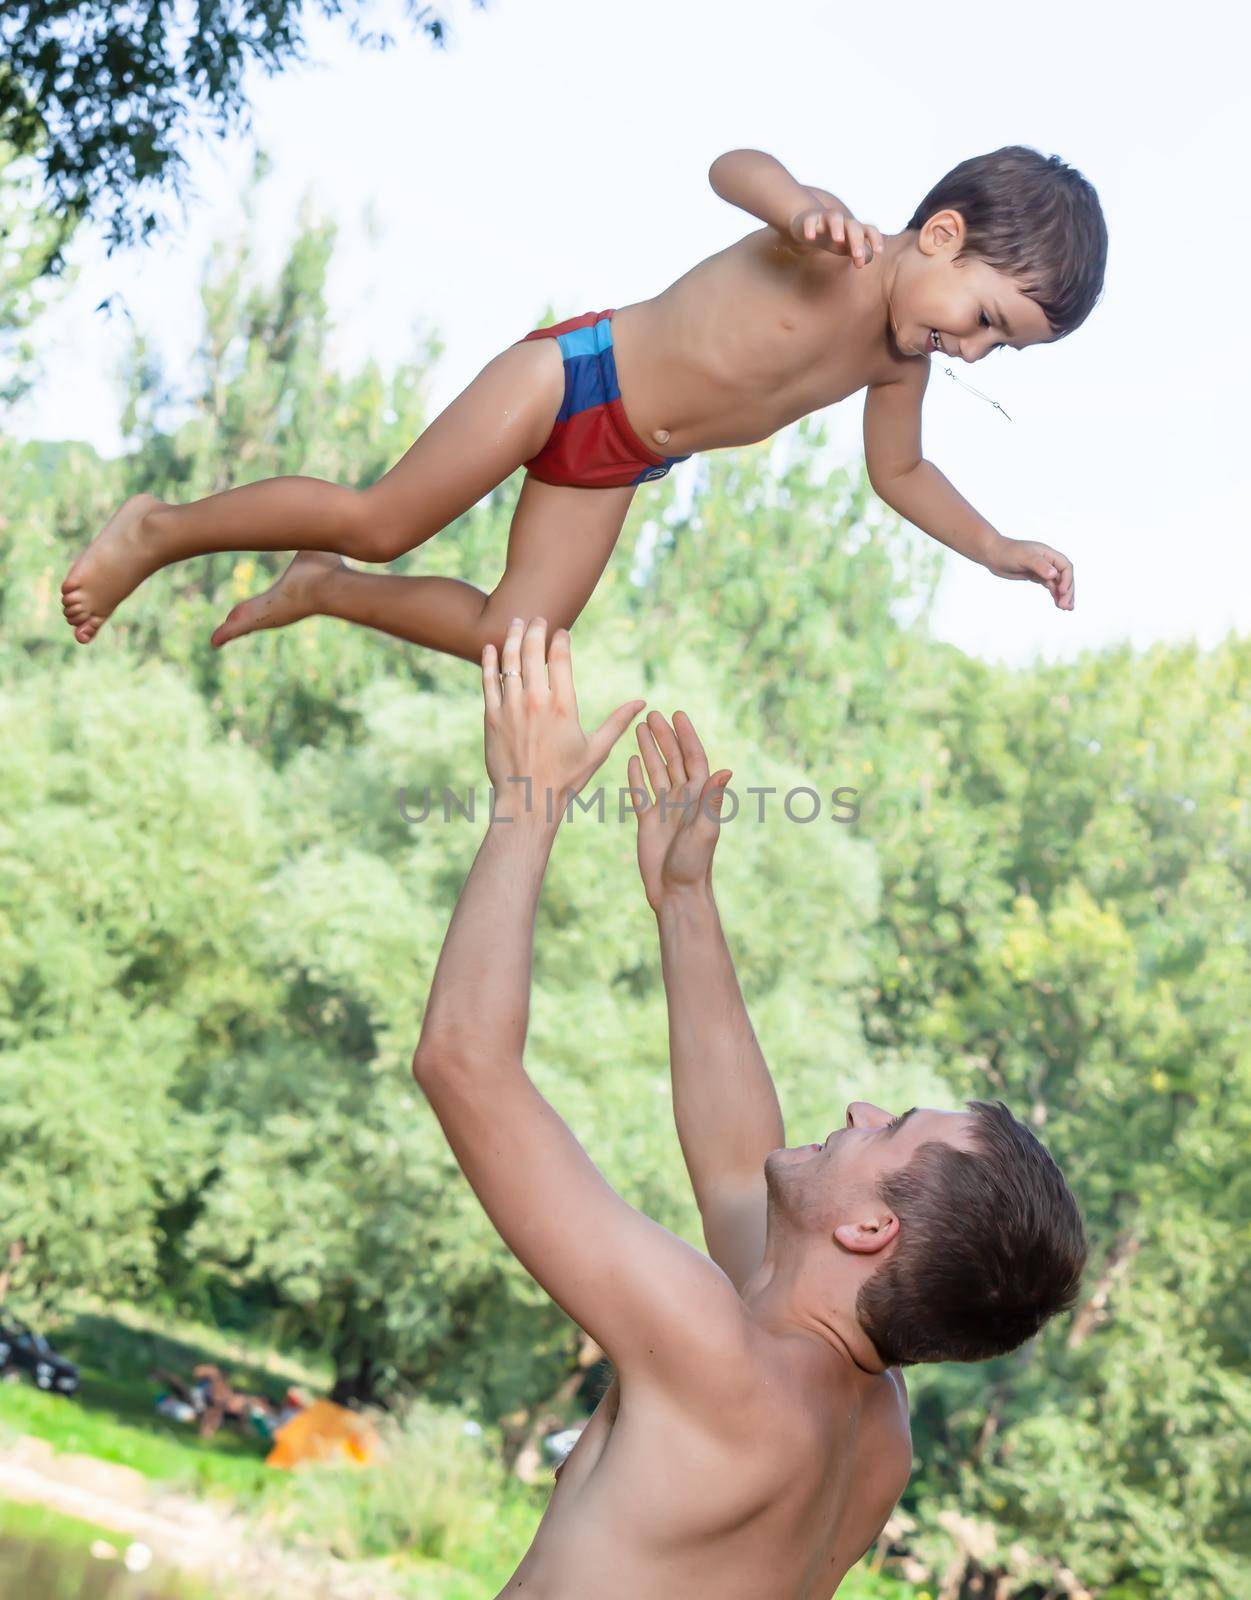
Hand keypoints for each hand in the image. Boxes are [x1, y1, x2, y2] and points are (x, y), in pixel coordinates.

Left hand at [482, 618, 644, 826]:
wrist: (527, 801)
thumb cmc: (565, 779)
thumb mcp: (597, 750)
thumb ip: (617, 722)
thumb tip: (641, 703)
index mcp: (563, 706)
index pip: (560, 659)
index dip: (560, 640)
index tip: (561, 632)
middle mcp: (536, 701)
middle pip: (533, 652)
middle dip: (536, 630)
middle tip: (538, 619)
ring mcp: (511, 707)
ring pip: (510, 661)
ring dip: (514, 638)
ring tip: (517, 623)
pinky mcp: (492, 717)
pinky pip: (489, 681)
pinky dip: (489, 662)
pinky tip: (491, 648)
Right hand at [628, 710, 732, 911]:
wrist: (676, 892)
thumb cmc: (694, 864)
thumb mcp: (705, 829)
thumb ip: (712, 799)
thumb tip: (725, 770)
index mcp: (699, 796)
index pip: (693, 758)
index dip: (686, 736)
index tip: (677, 714)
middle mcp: (683, 798)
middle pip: (673, 759)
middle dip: (664, 736)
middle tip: (652, 713)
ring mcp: (665, 809)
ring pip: (656, 771)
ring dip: (649, 749)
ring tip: (639, 728)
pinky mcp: (648, 821)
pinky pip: (641, 792)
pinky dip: (636, 776)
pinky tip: (632, 760)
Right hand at [788, 207, 882, 265]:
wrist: (809, 221)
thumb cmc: (833, 237)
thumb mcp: (848, 246)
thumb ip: (859, 253)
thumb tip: (864, 261)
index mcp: (854, 229)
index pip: (869, 230)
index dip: (876, 239)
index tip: (879, 251)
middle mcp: (842, 221)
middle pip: (853, 225)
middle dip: (857, 239)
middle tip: (857, 255)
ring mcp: (826, 218)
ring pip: (834, 217)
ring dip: (837, 227)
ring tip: (839, 239)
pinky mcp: (810, 220)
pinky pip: (810, 221)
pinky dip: (810, 227)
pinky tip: (810, 237)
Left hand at [985, 537, 1074, 610]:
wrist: (992, 554)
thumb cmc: (1008, 552)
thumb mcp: (1024, 557)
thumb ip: (1039, 565)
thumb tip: (1053, 575)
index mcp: (1048, 554)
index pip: (1065, 567)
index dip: (1067, 580)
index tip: (1061, 592)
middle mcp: (1048, 561)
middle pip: (1064, 577)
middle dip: (1067, 591)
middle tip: (1066, 607)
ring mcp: (1043, 569)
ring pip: (1058, 583)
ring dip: (1063, 595)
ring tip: (1066, 609)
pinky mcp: (1036, 576)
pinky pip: (1050, 586)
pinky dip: (1055, 594)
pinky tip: (1057, 604)